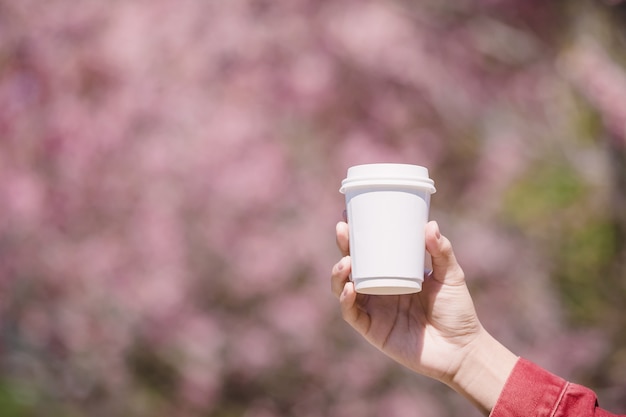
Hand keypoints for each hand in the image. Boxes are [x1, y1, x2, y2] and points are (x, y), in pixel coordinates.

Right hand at [331, 220, 517, 414]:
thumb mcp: (451, 275)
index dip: (356, 234)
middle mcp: (379, 289)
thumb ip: (441, 252)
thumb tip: (430, 224)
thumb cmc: (457, 311)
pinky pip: (351, 314)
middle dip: (343, 246)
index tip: (349, 214)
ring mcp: (374, 309)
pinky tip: (351, 288)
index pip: (369, 250)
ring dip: (339, 273)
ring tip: (346, 261)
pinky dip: (346, 300)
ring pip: (344, 287)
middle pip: (352, 264)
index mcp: (394, 273)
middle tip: (343, 229)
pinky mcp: (372, 329)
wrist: (461, 349)